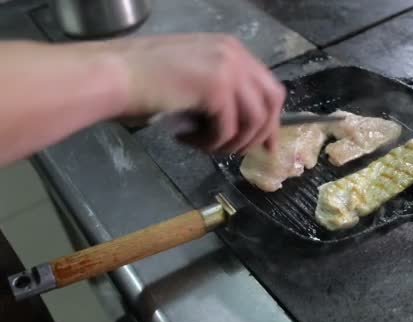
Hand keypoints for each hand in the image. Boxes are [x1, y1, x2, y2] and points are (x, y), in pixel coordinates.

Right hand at [108, 33, 284, 153]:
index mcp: (231, 49)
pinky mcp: (215, 88)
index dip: (271, 120)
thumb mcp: (193, 77)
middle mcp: (235, 54)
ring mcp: (227, 69)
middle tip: (242, 153)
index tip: (266, 145)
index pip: (268, 87)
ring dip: (231, 143)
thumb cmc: (142, 79)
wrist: (113, 75)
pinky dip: (210, 144)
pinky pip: (228, 130)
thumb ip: (221, 92)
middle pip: (272, 102)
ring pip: (254, 120)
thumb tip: (243, 127)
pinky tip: (186, 139)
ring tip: (205, 147)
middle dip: (261, 133)